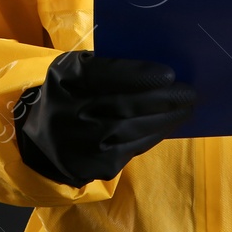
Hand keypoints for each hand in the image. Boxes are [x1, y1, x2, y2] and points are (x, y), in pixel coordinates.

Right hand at [14, 51, 195, 186]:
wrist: (42, 138)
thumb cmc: (67, 94)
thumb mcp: (73, 70)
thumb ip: (105, 65)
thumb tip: (152, 66)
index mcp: (67, 81)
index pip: (106, 76)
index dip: (140, 76)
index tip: (169, 74)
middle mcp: (73, 114)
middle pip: (126, 105)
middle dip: (163, 98)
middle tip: (189, 92)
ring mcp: (85, 143)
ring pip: (134, 130)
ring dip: (166, 119)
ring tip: (185, 108)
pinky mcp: (97, 166)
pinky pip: (134, 148)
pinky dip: (154, 134)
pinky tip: (167, 124)